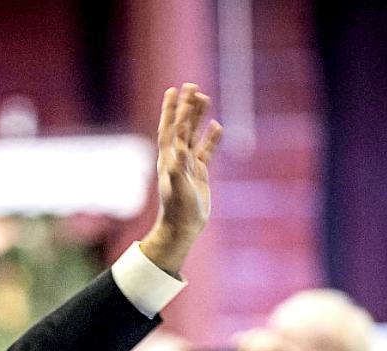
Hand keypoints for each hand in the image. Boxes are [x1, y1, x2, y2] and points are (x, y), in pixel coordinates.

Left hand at [140, 83, 223, 275]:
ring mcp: (187, 165)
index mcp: (169, 159)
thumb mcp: (177, 188)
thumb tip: (179, 149)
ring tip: (204, 97)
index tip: (175, 90)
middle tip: (191, 86)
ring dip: (198, 117)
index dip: (172, 110)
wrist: (182, 228)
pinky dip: (211, 138)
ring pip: (194, 135)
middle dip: (186, 107)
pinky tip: (217, 126)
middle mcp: (176, 159)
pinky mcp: (198, 174)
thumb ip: (177, 168)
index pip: (171, 128)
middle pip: (181, 126)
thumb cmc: (178, 210)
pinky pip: (205, 151)